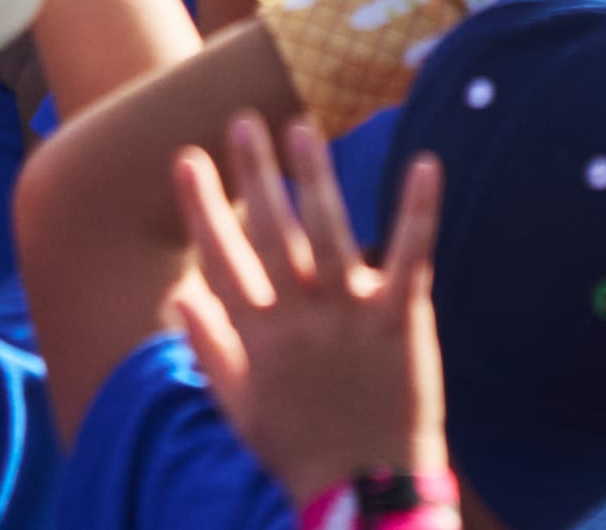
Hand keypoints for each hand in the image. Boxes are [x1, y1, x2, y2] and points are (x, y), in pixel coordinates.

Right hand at [174, 114, 447, 504]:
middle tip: (244, 119)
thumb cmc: (300, 448)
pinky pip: (409, 255)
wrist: (364, 486)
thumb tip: (181, 300)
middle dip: (254, 175)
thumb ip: (210, 349)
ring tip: (302, 127)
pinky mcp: (400, 320)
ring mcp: (349, 315)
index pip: (220, 258)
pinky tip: (424, 164)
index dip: (203, 207)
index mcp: (257, 335)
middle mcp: (298, 317)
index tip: (188, 159)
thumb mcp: (239, 405)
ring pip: (328, 231)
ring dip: (314, 176)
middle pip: (270, 232)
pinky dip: (418, 209)